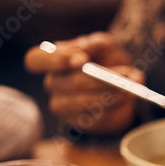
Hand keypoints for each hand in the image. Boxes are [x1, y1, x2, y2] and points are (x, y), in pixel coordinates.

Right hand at [24, 33, 138, 135]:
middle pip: (67, 82)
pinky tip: (125, 99)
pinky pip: (92, 116)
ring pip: (80, 102)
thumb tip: (85, 47)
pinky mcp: (77, 121)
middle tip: (123, 75)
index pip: (35, 60)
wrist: (121, 87)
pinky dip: (112, 106)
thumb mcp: (106, 46)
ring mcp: (62, 105)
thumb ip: (96, 43)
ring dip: (108, 94)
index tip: (81, 58)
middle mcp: (52, 82)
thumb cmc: (107, 61)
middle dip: (98, 78)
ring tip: (129, 88)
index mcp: (52, 60)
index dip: (54, 60)